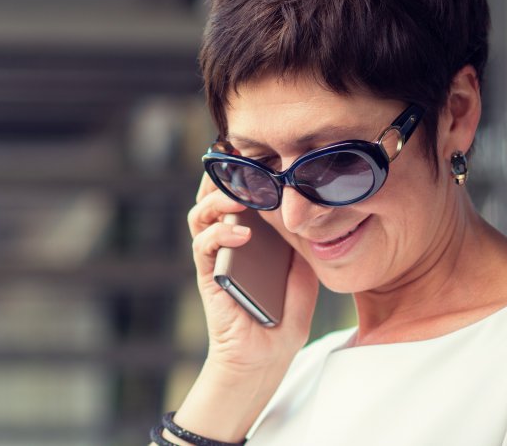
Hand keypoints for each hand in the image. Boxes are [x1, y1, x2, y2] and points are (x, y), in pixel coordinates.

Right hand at [187, 174, 319, 374]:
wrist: (266, 356)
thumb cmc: (283, 315)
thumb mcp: (303, 270)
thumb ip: (300, 241)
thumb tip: (306, 211)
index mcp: (250, 233)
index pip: (239, 193)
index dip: (243, 169)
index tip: (257, 149)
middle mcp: (228, 239)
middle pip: (213, 195)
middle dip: (222, 173)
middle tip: (238, 160)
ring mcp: (215, 256)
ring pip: (200, 215)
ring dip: (217, 200)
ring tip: (239, 198)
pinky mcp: (208, 275)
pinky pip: (203, 246)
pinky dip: (219, 234)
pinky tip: (241, 234)